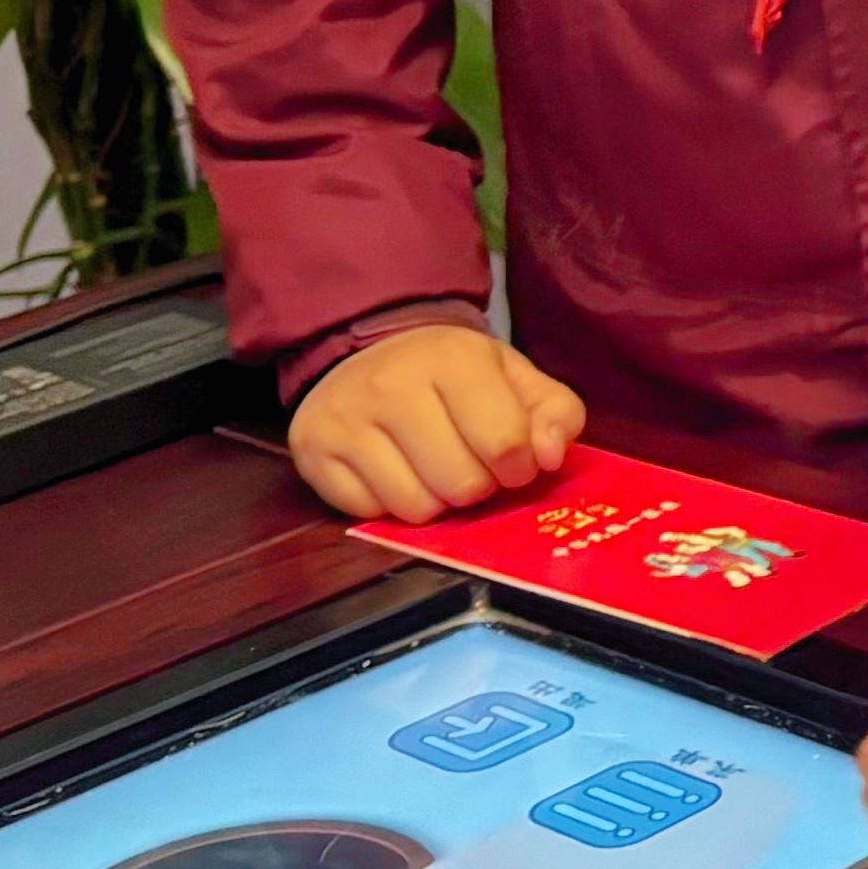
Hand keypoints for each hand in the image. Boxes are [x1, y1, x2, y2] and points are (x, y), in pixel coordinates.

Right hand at [286, 321, 582, 521]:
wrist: (367, 353)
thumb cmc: (453, 376)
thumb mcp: (515, 379)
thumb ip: (555, 414)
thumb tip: (549, 457)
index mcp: (453, 358)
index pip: (504, 444)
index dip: (519, 467)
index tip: (511, 459)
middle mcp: (391, 384)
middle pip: (461, 484)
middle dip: (477, 486)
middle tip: (468, 462)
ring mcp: (346, 419)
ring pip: (415, 508)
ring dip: (435, 501)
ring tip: (432, 469)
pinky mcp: (312, 451)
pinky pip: (370, 515)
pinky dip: (391, 506)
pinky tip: (395, 472)